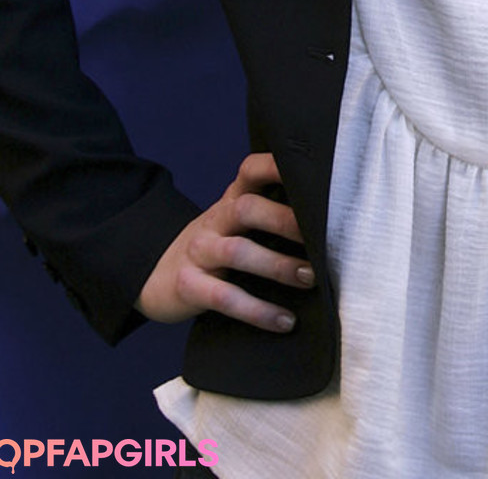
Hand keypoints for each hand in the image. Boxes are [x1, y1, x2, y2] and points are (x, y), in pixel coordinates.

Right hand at [135, 153, 314, 332]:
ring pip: (238, 252)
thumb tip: (332, 223)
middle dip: (285, 221)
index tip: (311, 171)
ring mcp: (199, 251)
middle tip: (321, 238)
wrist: (156, 274)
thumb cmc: (216, 248)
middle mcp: (215, 219)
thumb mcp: (236, 224)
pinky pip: (225, 297)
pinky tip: (285, 321)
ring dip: (278, 266)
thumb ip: (270, 214)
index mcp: (231, 199)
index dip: (277, 165)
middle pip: (247, 208)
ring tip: (310, 279)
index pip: (251, 170)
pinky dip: (258, 310)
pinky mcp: (188, 286)